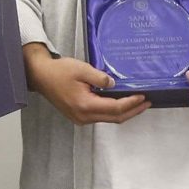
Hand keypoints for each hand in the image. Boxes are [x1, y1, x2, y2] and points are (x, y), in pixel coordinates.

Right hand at [25, 44, 150, 125]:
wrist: (41, 76)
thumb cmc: (59, 71)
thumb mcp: (82, 69)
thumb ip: (100, 77)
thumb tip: (114, 84)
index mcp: (85, 105)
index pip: (115, 108)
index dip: (131, 103)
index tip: (143, 96)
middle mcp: (83, 116)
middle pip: (115, 118)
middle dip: (133, 111)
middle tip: (147, 103)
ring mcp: (81, 118)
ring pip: (108, 119)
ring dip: (124, 112)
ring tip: (138, 103)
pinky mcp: (79, 116)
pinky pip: (101, 117)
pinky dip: (113, 112)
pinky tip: (121, 104)